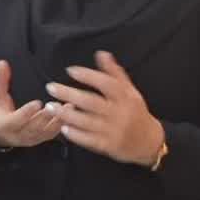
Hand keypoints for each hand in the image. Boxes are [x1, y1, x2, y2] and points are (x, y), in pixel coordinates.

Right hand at [0, 59, 62, 150]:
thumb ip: (1, 80)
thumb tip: (2, 62)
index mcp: (5, 124)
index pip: (16, 120)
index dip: (27, 112)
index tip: (38, 102)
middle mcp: (18, 135)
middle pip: (34, 128)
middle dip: (46, 117)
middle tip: (56, 104)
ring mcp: (30, 139)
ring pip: (45, 132)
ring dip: (58, 121)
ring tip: (69, 107)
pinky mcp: (40, 139)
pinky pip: (52, 134)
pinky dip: (62, 125)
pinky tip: (70, 114)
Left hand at [47, 51, 165, 165]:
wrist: (149, 142)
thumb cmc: (136, 112)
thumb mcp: (130, 91)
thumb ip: (115, 73)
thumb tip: (101, 54)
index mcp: (125, 97)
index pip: (106, 83)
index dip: (88, 76)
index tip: (70, 71)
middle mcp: (119, 113)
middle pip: (91, 102)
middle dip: (69, 94)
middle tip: (50, 88)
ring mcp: (113, 131)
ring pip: (86, 121)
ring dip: (66, 114)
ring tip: (50, 107)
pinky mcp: (108, 146)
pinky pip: (89, 140)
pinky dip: (75, 134)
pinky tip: (63, 127)